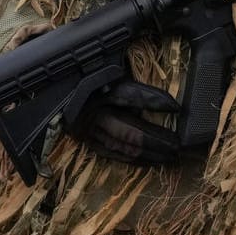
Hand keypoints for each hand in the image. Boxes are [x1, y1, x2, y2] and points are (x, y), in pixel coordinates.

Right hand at [64, 79, 180, 165]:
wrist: (57, 94)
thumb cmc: (86, 78)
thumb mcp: (108, 73)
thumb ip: (130, 84)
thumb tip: (159, 95)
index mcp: (97, 90)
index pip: (131, 96)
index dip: (154, 101)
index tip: (176, 107)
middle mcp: (94, 113)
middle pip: (130, 130)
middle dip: (157, 139)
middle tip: (178, 144)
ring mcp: (90, 130)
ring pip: (123, 145)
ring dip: (149, 153)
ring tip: (169, 156)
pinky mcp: (87, 141)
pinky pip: (113, 154)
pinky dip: (134, 159)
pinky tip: (150, 161)